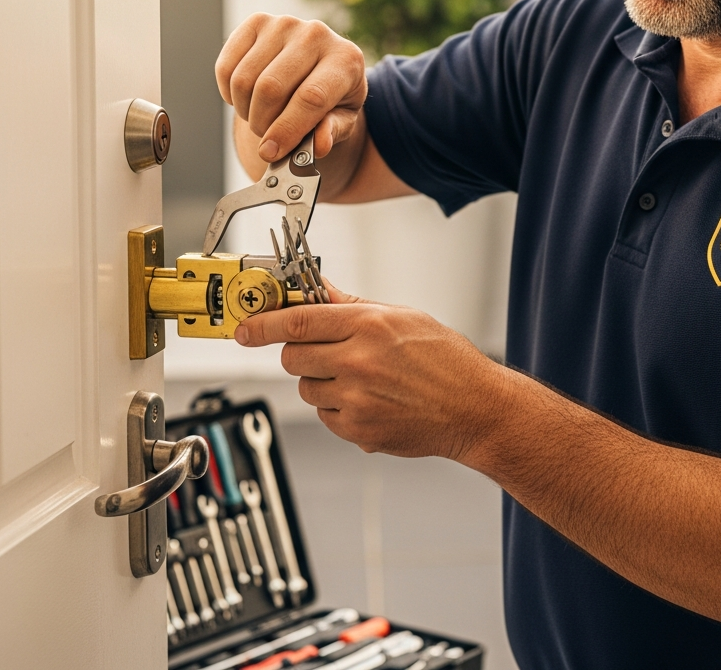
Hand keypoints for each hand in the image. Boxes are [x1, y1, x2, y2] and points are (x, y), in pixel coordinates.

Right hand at [216, 13, 366, 162]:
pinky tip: (247, 98)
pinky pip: (227, 67)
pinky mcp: (256, 23)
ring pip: (245, 80)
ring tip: (261, 117)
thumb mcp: (343, 119)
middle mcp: (317, 34)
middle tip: (268, 138)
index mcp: (346, 60)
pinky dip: (229, 93)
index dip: (287, 129)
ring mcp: (284, 24)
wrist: (319, 66)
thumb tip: (319, 145)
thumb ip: (333, 132)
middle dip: (263, 124)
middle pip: (271, 88)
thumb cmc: (333, 97)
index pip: (311, 97)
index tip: (271, 151)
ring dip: (246, 111)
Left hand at [234, 284, 511, 458]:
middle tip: (323, 350)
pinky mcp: (357, 431)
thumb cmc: (446, 361)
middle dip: (299, 351)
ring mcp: (355, 401)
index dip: (263, 323)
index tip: (245, 329)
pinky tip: (369, 399)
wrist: (475, 409)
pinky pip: (325, 415)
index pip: (298, 320)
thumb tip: (317, 289)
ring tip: (359, 377)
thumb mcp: (403, 317)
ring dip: (320, 381)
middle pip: (292, 356)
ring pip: (306, 388)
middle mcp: (357, 363)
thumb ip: (352, 306)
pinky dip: (337, 407)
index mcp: (368, 327)